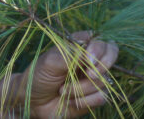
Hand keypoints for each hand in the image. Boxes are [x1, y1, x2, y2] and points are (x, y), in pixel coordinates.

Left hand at [2, 31, 118, 118]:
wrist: (32, 101)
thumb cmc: (38, 75)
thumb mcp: (51, 61)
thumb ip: (71, 54)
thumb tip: (90, 51)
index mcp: (79, 46)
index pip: (101, 40)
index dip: (99, 49)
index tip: (88, 59)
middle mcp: (89, 61)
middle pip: (111, 56)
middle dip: (101, 67)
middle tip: (88, 75)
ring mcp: (92, 79)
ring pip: (103, 81)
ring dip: (82, 89)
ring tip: (62, 90)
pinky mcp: (93, 97)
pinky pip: (102, 98)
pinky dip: (86, 101)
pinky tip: (71, 102)